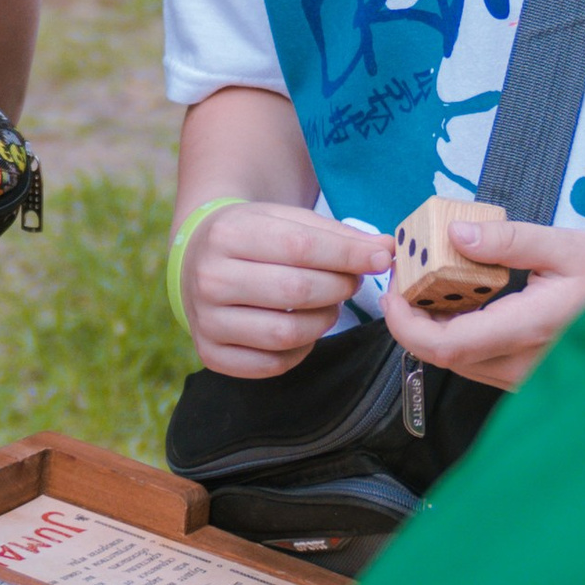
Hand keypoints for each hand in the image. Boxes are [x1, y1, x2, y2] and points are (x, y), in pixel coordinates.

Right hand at [180, 199, 386, 377]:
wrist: (197, 260)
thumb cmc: (253, 238)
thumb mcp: (286, 220)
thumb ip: (337, 235)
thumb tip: (386, 251)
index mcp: (227, 234)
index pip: (300, 246)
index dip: (348, 255)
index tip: (382, 257)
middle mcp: (209, 279)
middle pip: (296, 291)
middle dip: (338, 288)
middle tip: (350, 283)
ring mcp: (206, 321)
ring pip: (285, 334)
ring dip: (323, 321)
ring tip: (328, 305)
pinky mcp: (211, 354)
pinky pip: (271, 364)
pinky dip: (300, 350)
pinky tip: (302, 328)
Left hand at [383, 213, 584, 388]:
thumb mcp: (569, 246)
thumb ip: (510, 241)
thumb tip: (456, 234)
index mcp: (529, 330)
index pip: (447, 346)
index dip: (407, 326)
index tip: (393, 293)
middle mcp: (525, 366)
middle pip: (447, 359)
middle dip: (415, 323)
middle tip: (406, 282)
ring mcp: (531, 379)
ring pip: (464, 365)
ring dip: (438, 331)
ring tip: (432, 288)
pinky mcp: (535, 379)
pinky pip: (485, 365)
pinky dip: (464, 338)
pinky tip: (467, 305)